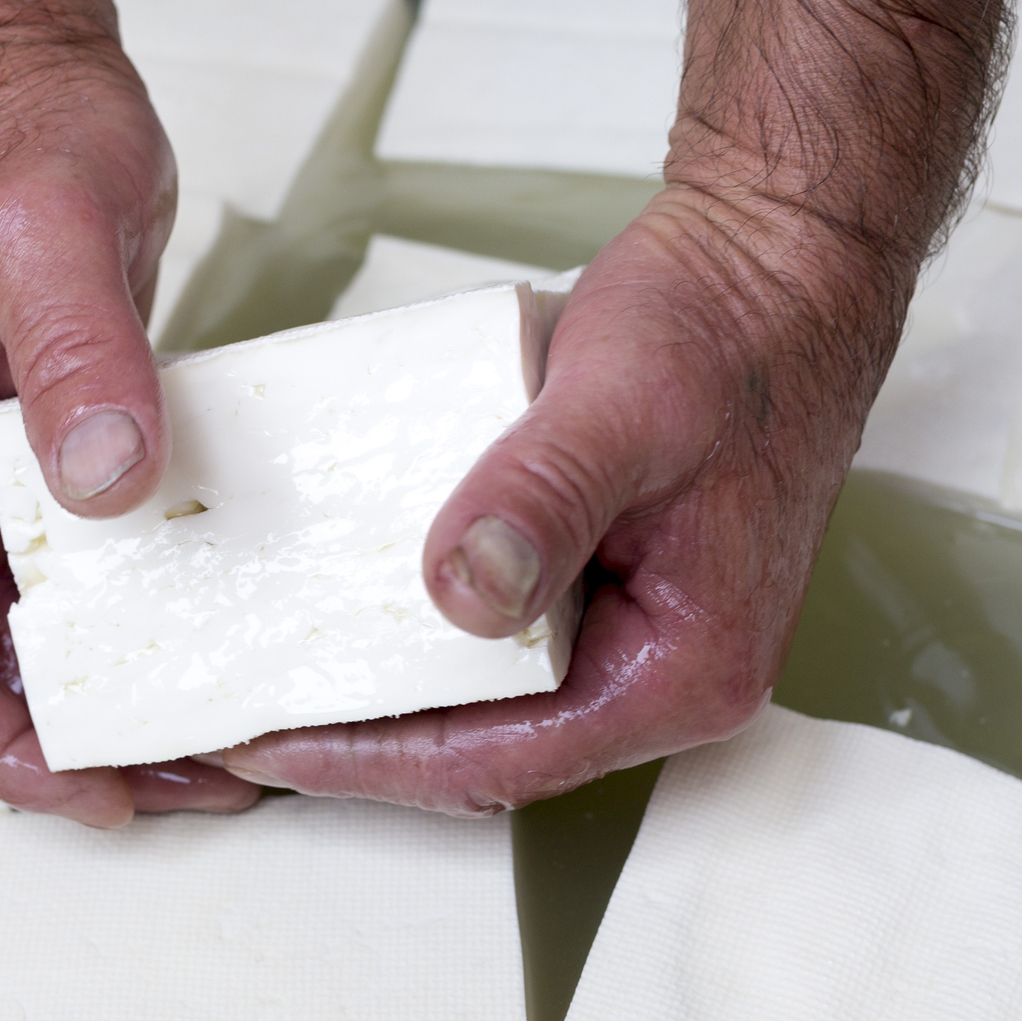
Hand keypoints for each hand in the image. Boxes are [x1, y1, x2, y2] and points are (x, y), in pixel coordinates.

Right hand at [0, 10, 259, 825]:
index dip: (1, 753)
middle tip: (200, 777)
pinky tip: (214, 639)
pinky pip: (80, 584)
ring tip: (221, 733)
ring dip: (117, 703)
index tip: (98, 788)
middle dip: (80, 753)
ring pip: (35, 645)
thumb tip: (100, 485)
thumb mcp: (49, 244)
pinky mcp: (48, 465)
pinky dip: (140, 632)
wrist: (18, 94)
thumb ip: (75, 362)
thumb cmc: (11, 153)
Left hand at [206, 0, 1012, 813]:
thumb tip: (463, 596)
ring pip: (487, 706)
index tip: (269, 744)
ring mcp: (635, 635)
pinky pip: (498, 647)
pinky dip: (418, 641)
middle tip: (242, 723)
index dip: (373, 762)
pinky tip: (341, 613)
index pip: (503, 760)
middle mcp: (664, 675)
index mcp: (684, 669)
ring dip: (384, 697)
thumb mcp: (621, 403)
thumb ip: (541, 498)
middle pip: (487, 751)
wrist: (779, 259)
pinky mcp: (605, 591)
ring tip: (273, 678)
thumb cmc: (727, 325)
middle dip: (362, 745)